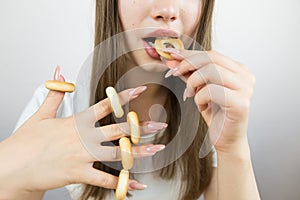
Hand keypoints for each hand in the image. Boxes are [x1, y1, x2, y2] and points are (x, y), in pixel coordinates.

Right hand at [0, 72, 165, 197]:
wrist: (14, 166)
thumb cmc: (27, 142)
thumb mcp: (41, 114)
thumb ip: (56, 94)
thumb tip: (58, 73)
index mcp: (77, 121)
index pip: (104, 105)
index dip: (123, 98)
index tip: (140, 91)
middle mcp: (83, 137)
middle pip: (118, 129)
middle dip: (141, 127)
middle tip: (159, 126)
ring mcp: (82, 155)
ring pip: (117, 154)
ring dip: (139, 153)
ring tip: (157, 150)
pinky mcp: (79, 173)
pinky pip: (106, 179)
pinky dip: (123, 184)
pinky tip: (137, 185)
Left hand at [163, 49, 254, 153]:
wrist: (227, 140)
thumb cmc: (215, 114)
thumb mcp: (200, 89)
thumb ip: (190, 73)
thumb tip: (172, 59)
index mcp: (238, 70)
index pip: (211, 54)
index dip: (189, 55)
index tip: (171, 56)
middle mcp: (245, 76)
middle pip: (211, 58)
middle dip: (187, 64)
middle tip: (174, 73)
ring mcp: (245, 89)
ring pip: (211, 71)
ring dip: (193, 82)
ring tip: (190, 94)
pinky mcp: (240, 103)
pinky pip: (211, 90)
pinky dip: (200, 97)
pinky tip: (202, 107)